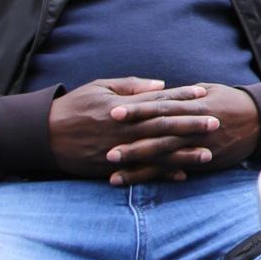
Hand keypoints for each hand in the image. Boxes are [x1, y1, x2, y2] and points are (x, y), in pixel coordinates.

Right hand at [48, 78, 213, 181]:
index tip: (203, 92)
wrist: (43, 135)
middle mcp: (124, 128)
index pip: (158, 99)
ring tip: (208, 154)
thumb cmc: (73, 107)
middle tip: (216, 122)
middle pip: (164, 125)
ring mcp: (120, 149)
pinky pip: (141, 172)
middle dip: (191, 124)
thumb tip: (160, 84)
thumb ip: (131, 86)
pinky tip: (182, 175)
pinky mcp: (112, 167)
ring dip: (183, 153)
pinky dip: (161, 174)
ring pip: (157, 151)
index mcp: (123, 106)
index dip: (182, 95)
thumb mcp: (99, 87)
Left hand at [103, 82, 260, 182]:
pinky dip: (160, 176)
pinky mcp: (205, 160)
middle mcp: (193, 126)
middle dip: (132, 143)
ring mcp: (199, 145)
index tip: (112, 112)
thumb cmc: (229, 101)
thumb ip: (179, 95)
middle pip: (158, 134)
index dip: (136, 110)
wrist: (260, 120)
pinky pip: (179, 168)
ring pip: (165, 156)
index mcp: (191, 104)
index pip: (158, 106)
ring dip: (140, 166)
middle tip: (106, 149)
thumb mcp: (206, 90)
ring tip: (114, 173)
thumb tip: (155, 92)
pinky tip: (142, 182)